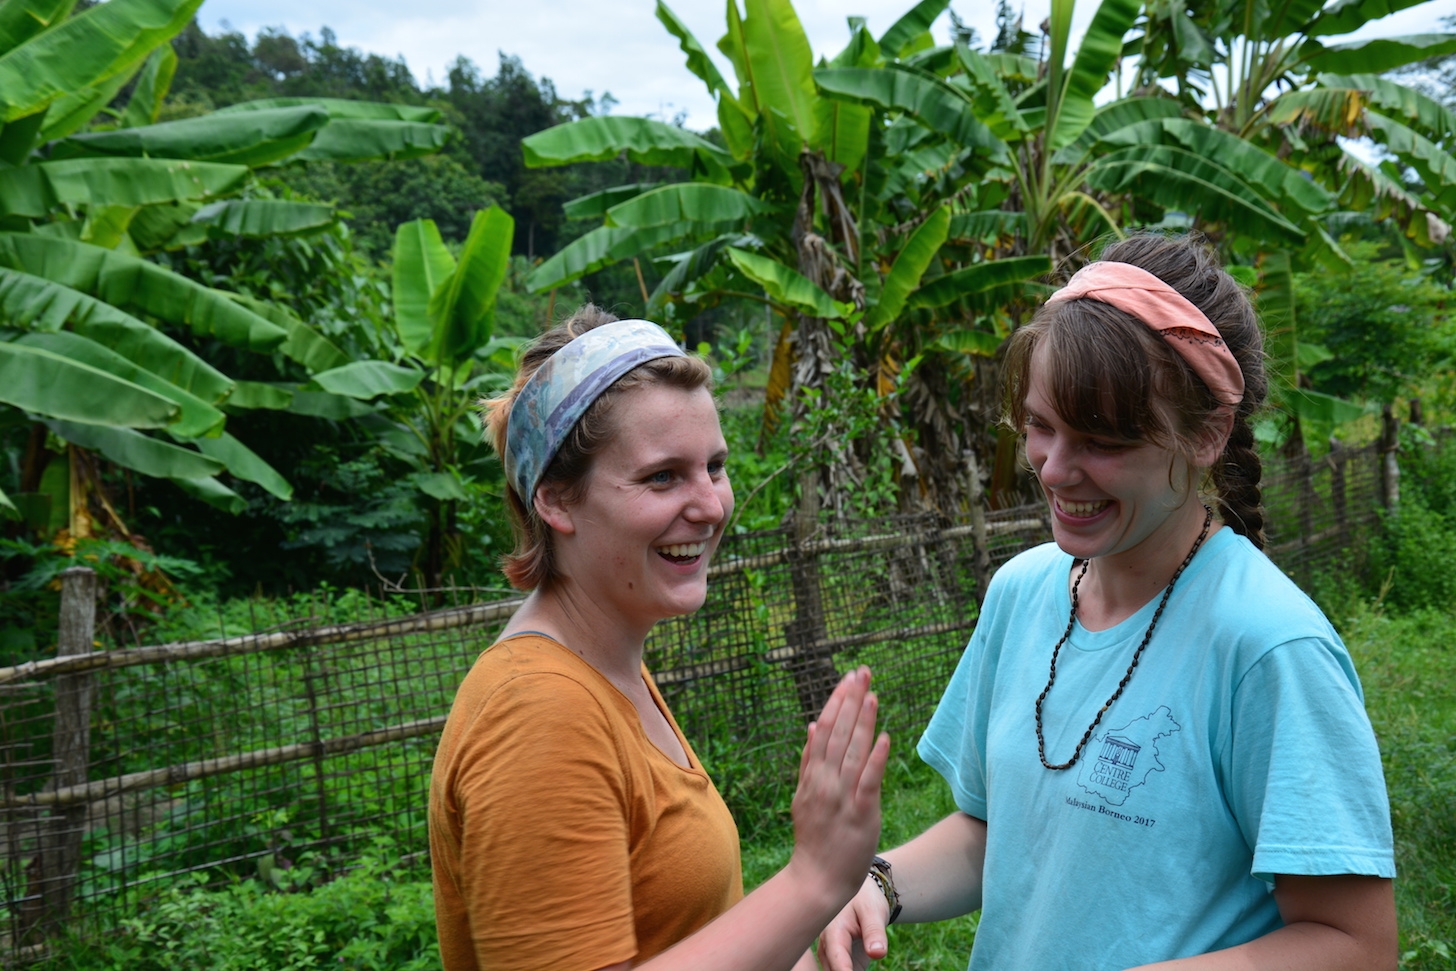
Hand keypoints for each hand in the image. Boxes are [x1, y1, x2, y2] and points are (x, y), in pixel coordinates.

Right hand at [788, 667, 890, 904]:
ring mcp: (842, 797)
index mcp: (813, 775)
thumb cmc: (815, 838)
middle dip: (851, 701)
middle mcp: (825, 781)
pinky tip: (883, 737)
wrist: (816, 879)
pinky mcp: (861, 814)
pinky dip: (875, 759)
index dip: (837, 701)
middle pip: (839, 734)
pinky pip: (869, 782)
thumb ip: (809, 761)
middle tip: (862, 672)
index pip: (825, 729)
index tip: (848, 678)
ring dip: (862, 722)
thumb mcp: (804, 796)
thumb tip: (812, 724)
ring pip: (853, 752)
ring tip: (872, 694)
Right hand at [817, 876, 891, 970]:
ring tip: (862, 965)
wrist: (860, 895)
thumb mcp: (873, 911)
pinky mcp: (839, 962)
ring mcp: (831, 956)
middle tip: (859, 967)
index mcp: (833, 932)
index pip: (837, 959)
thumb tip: (877, 953)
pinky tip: (861, 968)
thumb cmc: (865, 900)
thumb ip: (874, 931)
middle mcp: (827, 946)